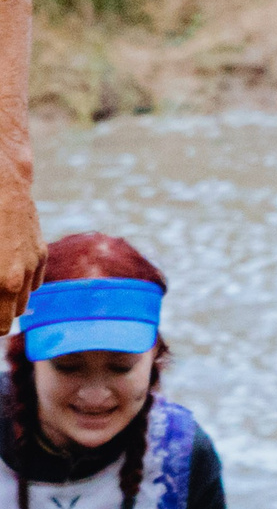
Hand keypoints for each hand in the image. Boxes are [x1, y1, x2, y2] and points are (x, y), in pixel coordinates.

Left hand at [0, 173, 40, 327]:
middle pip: (12, 315)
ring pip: (25, 298)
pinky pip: (34, 279)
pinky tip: (6, 267)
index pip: (0, 326)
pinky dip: (21, 280)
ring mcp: (34, 263)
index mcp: (1, 283)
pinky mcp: (40, 250)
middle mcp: (20, 277)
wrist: (0, 182)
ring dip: (8, 297)